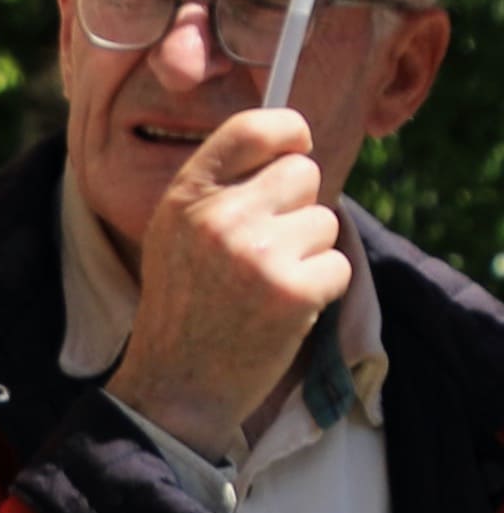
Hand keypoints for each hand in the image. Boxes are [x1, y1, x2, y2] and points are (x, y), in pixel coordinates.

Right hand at [116, 102, 356, 452]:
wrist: (175, 385)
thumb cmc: (184, 306)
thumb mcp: (178, 234)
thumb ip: (222, 189)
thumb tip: (293, 149)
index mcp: (186, 197)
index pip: (255, 127)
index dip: (289, 133)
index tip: (294, 149)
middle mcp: (220, 217)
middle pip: (302, 172)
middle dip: (297, 206)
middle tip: (265, 248)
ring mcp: (258, 254)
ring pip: (325, 221)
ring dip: (308, 253)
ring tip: (265, 286)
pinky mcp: (293, 291)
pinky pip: (338, 264)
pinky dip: (320, 289)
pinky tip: (281, 310)